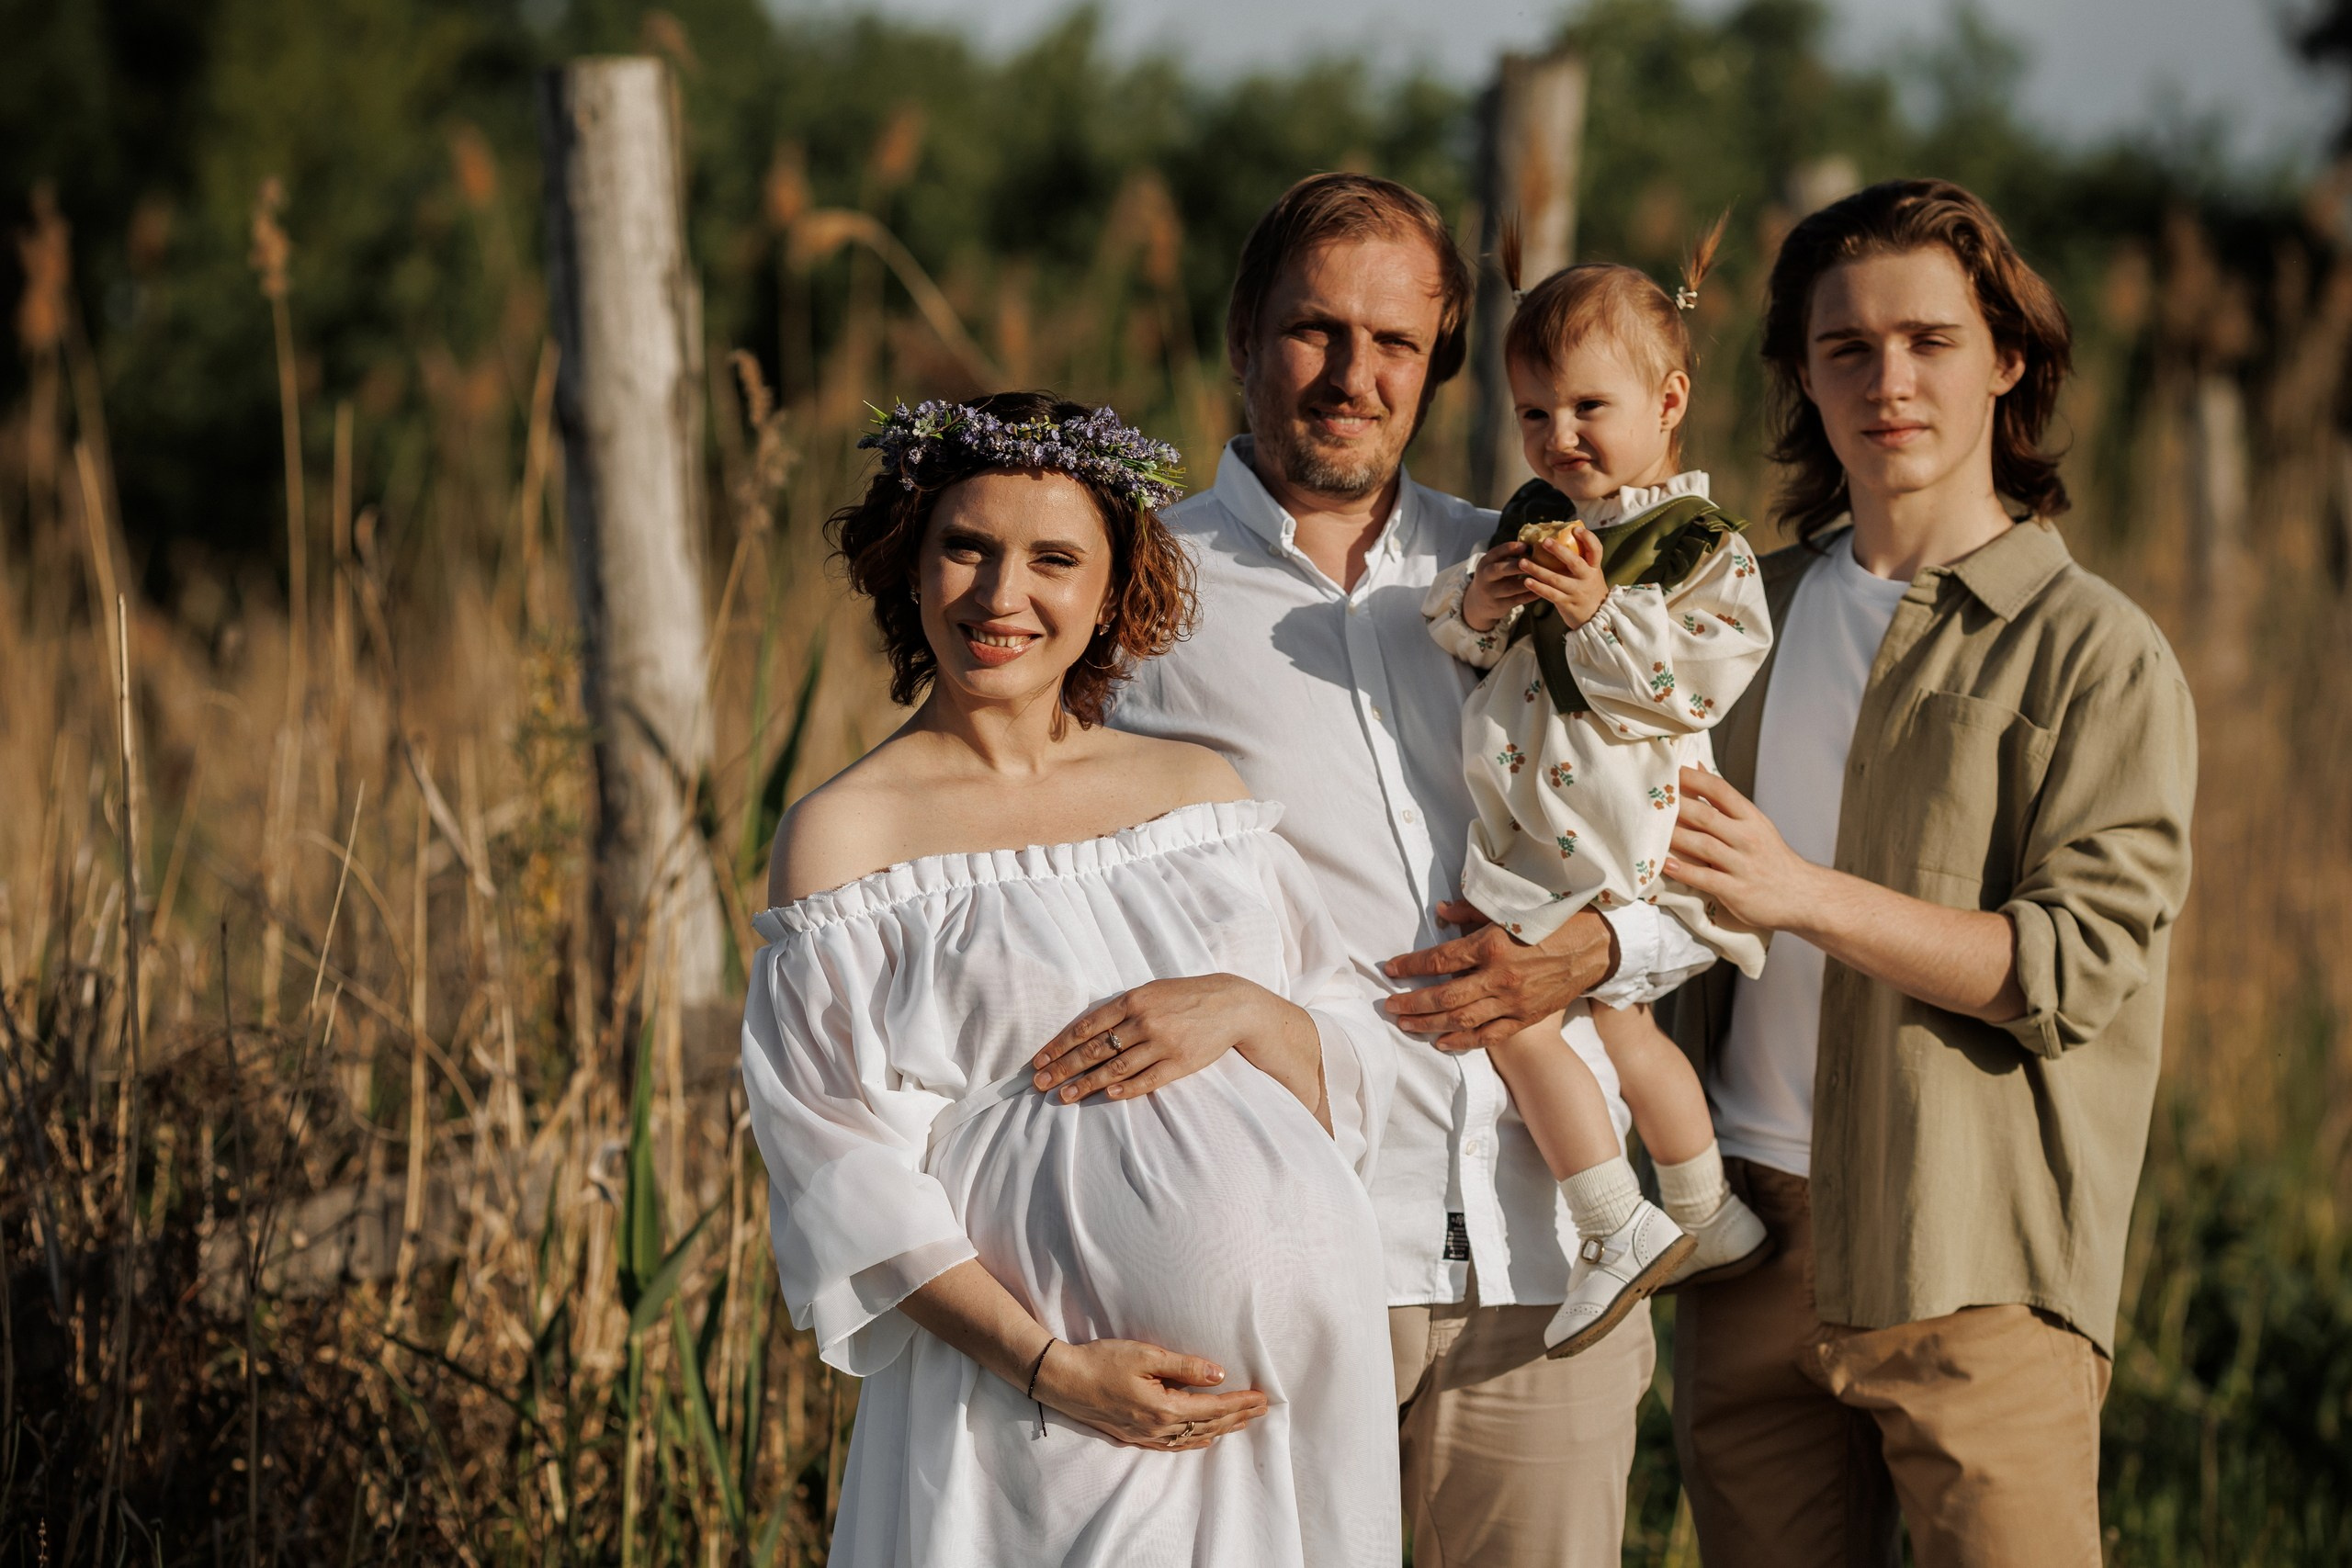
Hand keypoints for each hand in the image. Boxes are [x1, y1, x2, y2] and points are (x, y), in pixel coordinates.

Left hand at [1032, 975, 1319, 1112]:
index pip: (1086, 1027)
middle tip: (1040, 1083)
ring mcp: (1162, 1043)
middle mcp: (1143, 1021)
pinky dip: (1124, 1089)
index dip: (1059, 1045)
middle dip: (1063, 1068)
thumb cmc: (1185, 996)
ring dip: (1085, 1084)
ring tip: (1063, 1097)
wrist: (1231, 1005)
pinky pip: (1146, 1080)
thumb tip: (1086, 1030)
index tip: (1039, 1060)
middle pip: (1094, 1050)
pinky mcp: (1180, 1063)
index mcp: (1132, 1000)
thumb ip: (1121, 1008)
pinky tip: (1104, 1096)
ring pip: (1115, 1068)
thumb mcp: (1151, 991)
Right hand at [1033, 1338, 1269, 1449]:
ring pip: (1193, 1439)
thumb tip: (1218, 1375)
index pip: (1214, 1408)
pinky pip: (1174, 1445)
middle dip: (1237, 1418)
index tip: (1263, 1398)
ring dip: (1220, 1430)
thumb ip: (1185, 1367)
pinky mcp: (1134, 1436)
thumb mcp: (1146, 1355)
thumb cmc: (1102, 1362)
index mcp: (1165, 1409)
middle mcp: (1159, 1429)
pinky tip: (1203, 1438)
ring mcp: (1146, 1436)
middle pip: (1208, 1427)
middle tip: (1262, 1410)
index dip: (1240, 1403)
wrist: (1063, 1381)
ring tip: (1241, 1422)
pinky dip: (1195, 1441)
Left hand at [1378, 902, 1616, 1049]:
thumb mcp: (1513, 907)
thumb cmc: (1555, 919)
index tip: (1390, 968)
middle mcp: (1500, 977)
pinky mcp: (1527, 1018)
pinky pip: (1490, 1036)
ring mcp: (1514, 1002)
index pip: (1440, 959)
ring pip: (1462, 1021)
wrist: (1597, 946)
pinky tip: (1443, 1043)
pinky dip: (1464, 1042)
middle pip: (1444, 997)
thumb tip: (1441, 912)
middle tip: (1389, 1006)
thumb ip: (1472, 910)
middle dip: (1413, 1003)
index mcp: (1493, 944)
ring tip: (1406, 1025)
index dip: (1411, 965)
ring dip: (1430, 1025)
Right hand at [1462, 542, 1538, 631]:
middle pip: (1498, 570)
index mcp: (1485, 562)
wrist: (1479, 603)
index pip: (1496, 552)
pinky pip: (1517, 600)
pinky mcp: (1499, 605)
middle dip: (1515, 566)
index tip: (1525, 545)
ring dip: (1527, 582)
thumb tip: (1536, 542)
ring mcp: (1491, 592)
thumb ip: (1510, 555)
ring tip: (1543, 577)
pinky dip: (1530, 595)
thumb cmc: (1495, 577)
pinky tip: (1542, 591)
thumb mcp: (1495, 565)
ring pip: (1510, 587)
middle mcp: (1485, 577)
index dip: (1510, 548)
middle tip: (1532, 562)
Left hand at [1520, 526, 1607, 629]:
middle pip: (1574, 562)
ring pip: (1556, 579)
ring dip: (1537, 570)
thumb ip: (1579, 560)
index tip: (1576, 529)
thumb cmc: (1588, 589)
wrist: (1596, 617)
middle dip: (1559, 551)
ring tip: (1522, 562)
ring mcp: (1577, 591)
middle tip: (1544, 541)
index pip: (1596, 549)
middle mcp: (1587, 578)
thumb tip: (1561, 537)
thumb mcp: (1590, 574)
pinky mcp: (1567, 603)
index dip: (1588, 538)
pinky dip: (1537, 587)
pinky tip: (1526, 581)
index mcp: (1594, 567)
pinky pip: (1550, 594)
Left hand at [1665, 767, 1827, 933]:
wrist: (1803, 896)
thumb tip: (1697, 768)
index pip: (1720, 790)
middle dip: (1677, 807)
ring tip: (1649, 831)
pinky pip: (1706, 878)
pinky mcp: (1737, 890)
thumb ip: (1724, 801)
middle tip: (1648, 801)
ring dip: (1674, 837)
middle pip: (1706, 816)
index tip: (1668, 772)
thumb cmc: (1771, 858)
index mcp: (1751, 818)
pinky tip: (1664, 865)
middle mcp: (1748, 838)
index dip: (1692, 779)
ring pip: (1703, 845)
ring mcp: (1743, 865)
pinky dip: (1684, 871)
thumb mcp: (1755, 824)